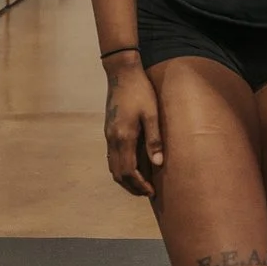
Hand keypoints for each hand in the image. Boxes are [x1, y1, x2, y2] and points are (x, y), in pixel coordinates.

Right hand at [103, 59, 163, 197]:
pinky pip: (112, 157)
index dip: (139, 185)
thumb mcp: (151, 113)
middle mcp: (112, 139)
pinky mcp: (108, 130)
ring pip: (112, 167)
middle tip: (147, 192)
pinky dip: (120, 168)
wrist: (121, 73)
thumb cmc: (140, 91)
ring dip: (125, 179)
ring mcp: (108, 135)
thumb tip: (158, 164)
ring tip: (140, 184)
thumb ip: (154, 139)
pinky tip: (132, 166)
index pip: (129, 171)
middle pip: (118, 173)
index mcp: (123, 137)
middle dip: (132, 187)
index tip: (151, 192)